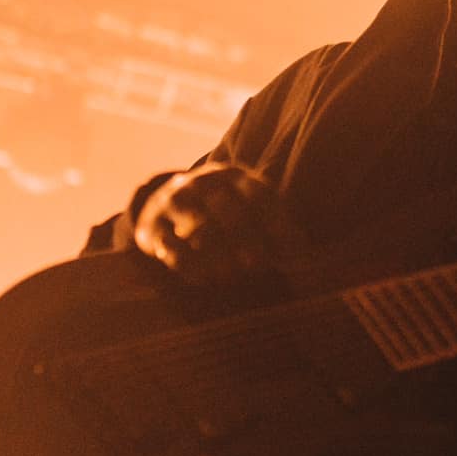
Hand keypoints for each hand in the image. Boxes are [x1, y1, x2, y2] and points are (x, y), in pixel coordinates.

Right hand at [130, 163, 292, 288]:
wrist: (164, 204)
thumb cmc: (221, 215)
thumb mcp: (247, 209)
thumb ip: (275, 229)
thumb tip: (303, 255)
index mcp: (235, 177)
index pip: (259, 194)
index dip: (276, 223)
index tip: (290, 252)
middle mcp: (204, 182)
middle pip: (227, 206)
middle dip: (244, 238)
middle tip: (256, 266)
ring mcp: (176, 199)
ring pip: (197, 224)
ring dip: (216, 253)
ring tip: (230, 276)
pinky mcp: (153, 224)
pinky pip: (170, 244)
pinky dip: (187, 263)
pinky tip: (203, 278)